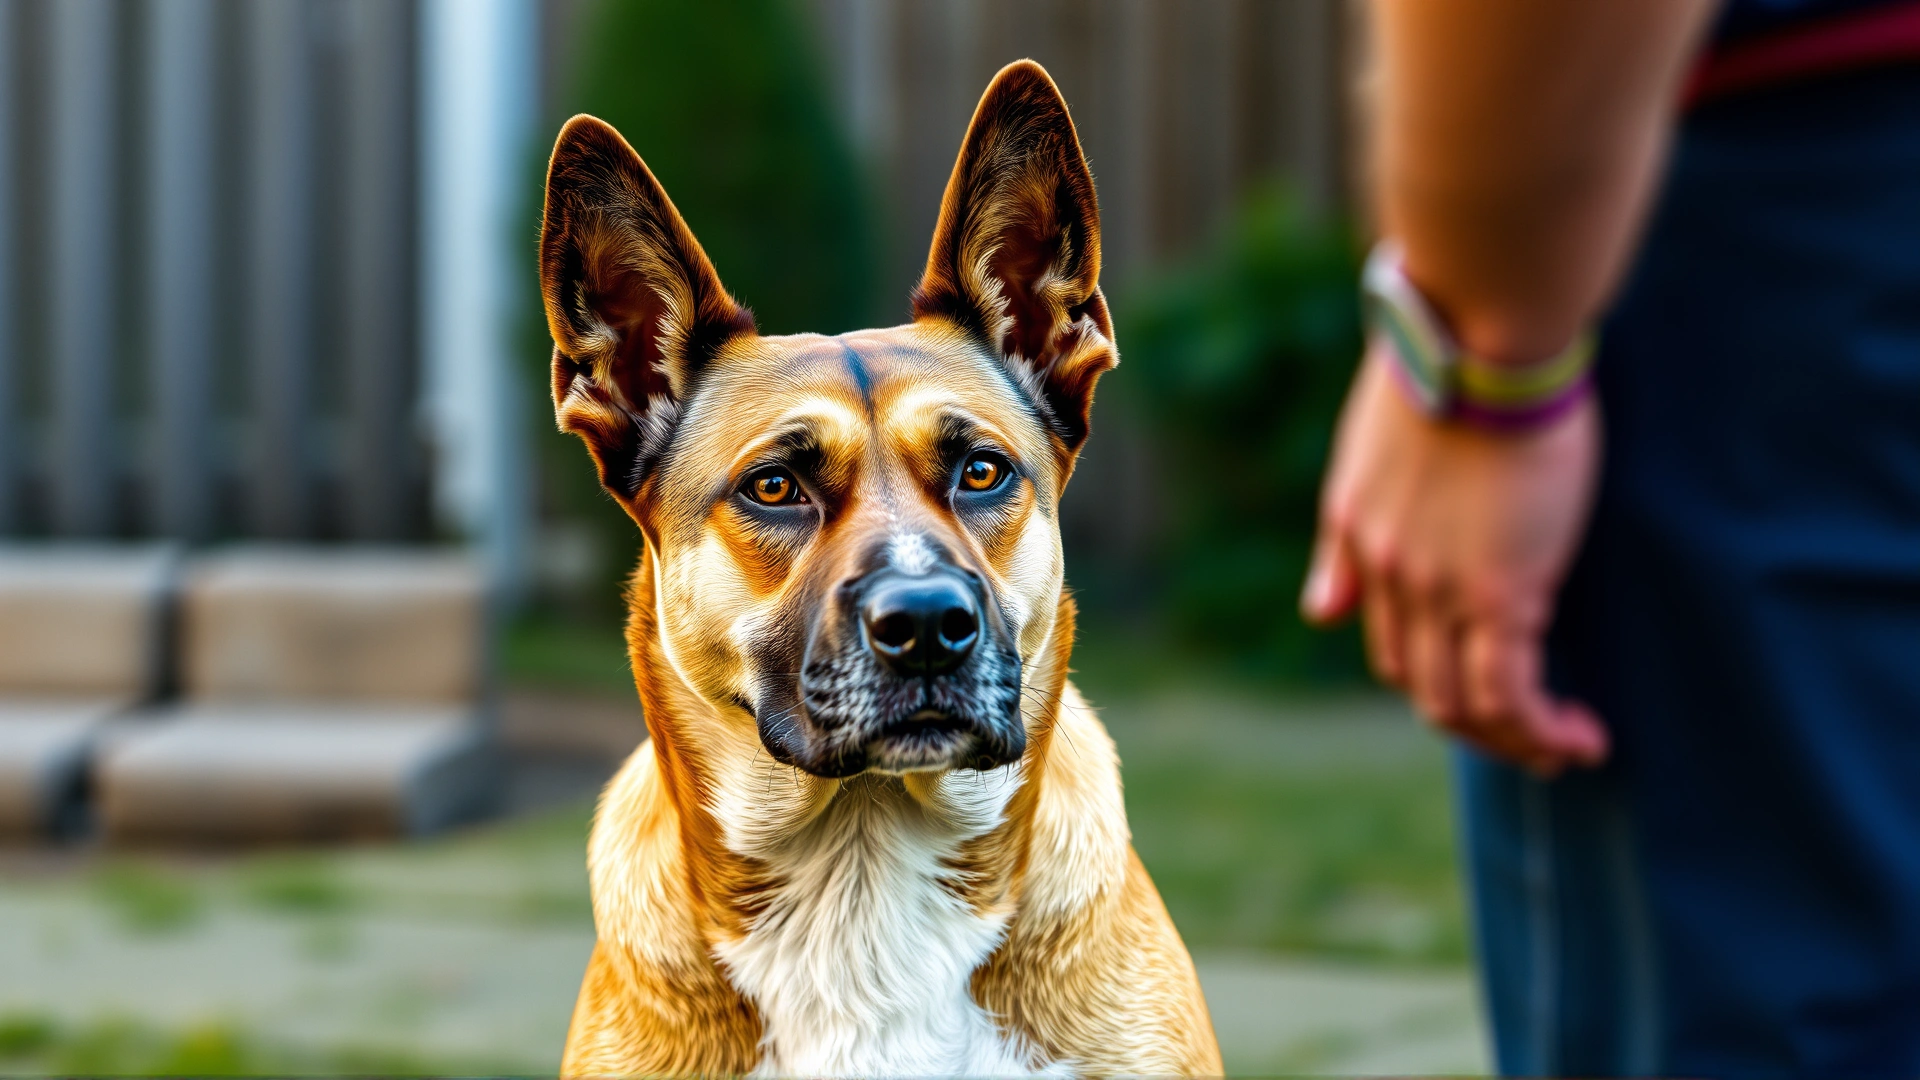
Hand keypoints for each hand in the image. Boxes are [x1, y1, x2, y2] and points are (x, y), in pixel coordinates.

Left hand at [1301, 341, 1608, 774]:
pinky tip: (1581, 734)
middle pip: (1420, 684)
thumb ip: (1343, 540)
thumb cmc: (1446, 363)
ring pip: (1461, 704)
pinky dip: (1540, 729)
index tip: (1483, 687)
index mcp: (1357, 538)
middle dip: (1474, 723)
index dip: (1432, 676)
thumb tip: (1319, 614)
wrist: (1478, 333)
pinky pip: (1508, 694)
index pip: (1387, 639)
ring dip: (1513, 740)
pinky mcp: (1499, 593)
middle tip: (1532, 734)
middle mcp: (1388, 576)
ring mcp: (1439, 590)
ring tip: (1564, 747)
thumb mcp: (1367, 453)